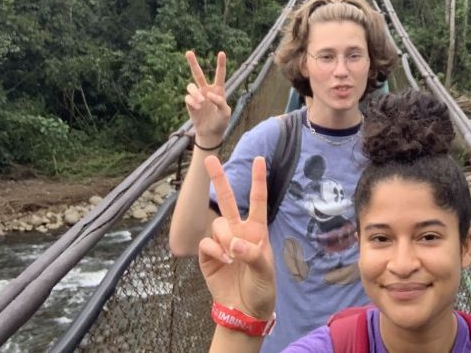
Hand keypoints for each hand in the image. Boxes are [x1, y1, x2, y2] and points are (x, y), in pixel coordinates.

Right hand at [185, 51, 229, 147]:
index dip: (221, 64)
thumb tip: (208, 94)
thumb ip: (220, 102)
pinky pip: (188, 98)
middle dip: (193, 63)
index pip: (220, 75)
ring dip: (195, 93)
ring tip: (201, 102)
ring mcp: (197, 96)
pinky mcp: (190, 104)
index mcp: (218, 90)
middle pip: (198, 74)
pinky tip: (198, 108)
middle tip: (188, 52)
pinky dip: (192, 101)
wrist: (211, 133)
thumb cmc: (221, 121)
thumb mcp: (225, 112)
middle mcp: (206, 90)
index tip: (221, 53)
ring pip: (191, 86)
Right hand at [198, 156, 275, 318]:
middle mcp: (238, 232)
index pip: (257, 201)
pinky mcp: (208, 256)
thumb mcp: (265, 272)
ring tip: (232, 257)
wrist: (244, 311)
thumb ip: (252, 255)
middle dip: (218, 179)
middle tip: (209, 158)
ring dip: (223, 238)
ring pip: (216, 225)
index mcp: (256, 231)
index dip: (258, 180)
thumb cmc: (261, 289)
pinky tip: (223, 261)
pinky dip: (214, 250)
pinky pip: (206, 243)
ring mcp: (222, 243)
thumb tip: (234, 243)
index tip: (258, 159)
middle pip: (227, 201)